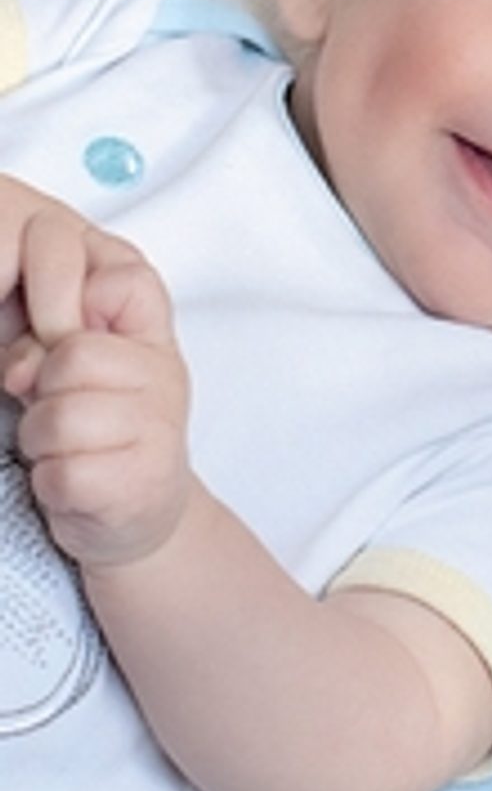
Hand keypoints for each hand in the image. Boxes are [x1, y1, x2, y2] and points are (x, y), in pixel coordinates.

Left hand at [0, 178, 192, 570]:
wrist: (139, 509)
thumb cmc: (97, 426)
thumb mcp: (79, 362)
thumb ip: (53, 335)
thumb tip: (25, 364)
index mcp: (151, 332)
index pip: (121, 280)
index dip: (69, 300)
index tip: (59, 334)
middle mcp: (167, 374)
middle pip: (72, 355)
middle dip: (45, 388)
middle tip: (63, 407)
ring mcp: (161, 428)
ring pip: (60, 417)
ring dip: (42, 439)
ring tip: (67, 447)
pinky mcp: (141, 483)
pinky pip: (64, 472)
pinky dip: (52, 482)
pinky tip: (75, 481)